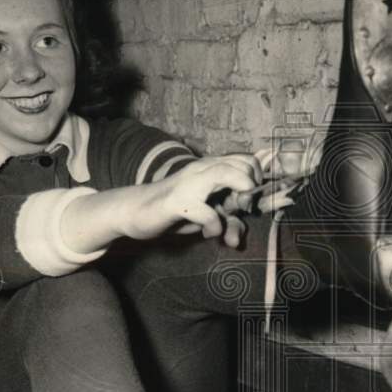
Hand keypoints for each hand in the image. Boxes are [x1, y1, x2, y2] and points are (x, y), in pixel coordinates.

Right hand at [124, 154, 265, 246]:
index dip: (258, 179)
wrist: (134, 210)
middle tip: (243, 208)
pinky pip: (205, 211)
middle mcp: (202, 169)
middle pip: (243, 164)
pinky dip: (214, 224)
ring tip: (235, 213)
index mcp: (210, 168)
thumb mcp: (206, 212)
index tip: (251, 199)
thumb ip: (226, 214)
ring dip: (239, 194)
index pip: (246, 160)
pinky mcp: (178, 202)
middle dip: (252, 187)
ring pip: (225, 174)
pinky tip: (209, 232)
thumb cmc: (173, 210)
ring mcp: (189, 183)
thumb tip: (243, 226)